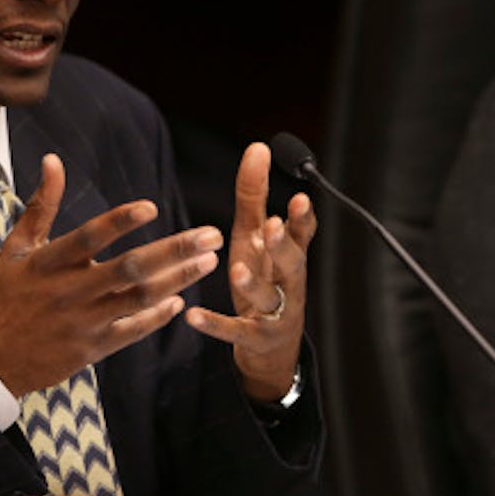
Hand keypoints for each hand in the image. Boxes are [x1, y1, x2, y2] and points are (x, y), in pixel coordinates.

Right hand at [0, 153, 224, 394]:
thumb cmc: (7, 296)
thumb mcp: (16, 248)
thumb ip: (41, 205)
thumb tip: (54, 159)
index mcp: (49, 262)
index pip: (88, 238)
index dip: (118, 222)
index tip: (152, 207)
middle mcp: (69, 291)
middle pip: (129, 268)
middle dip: (174, 251)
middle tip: (212, 235)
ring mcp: (83, 322)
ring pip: (139, 298)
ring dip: (178, 279)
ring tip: (209, 261)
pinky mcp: (92, 349)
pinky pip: (132, 331)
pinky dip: (157, 316)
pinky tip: (180, 300)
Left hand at [185, 142, 316, 401]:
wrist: (272, 348)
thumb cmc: (264, 280)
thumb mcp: (255, 237)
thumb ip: (255, 195)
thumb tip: (258, 147)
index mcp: (289, 256)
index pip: (302, 234)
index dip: (302, 219)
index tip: (300, 198)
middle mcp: (288, 282)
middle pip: (292, 264)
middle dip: (283, 245)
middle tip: (272, 227)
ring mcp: (274, 312)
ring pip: (267, 296)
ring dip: (252, 283)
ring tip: (237, 269)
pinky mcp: (255, 338)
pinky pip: (236, 331)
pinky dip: (215, 325)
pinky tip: (192, 316)